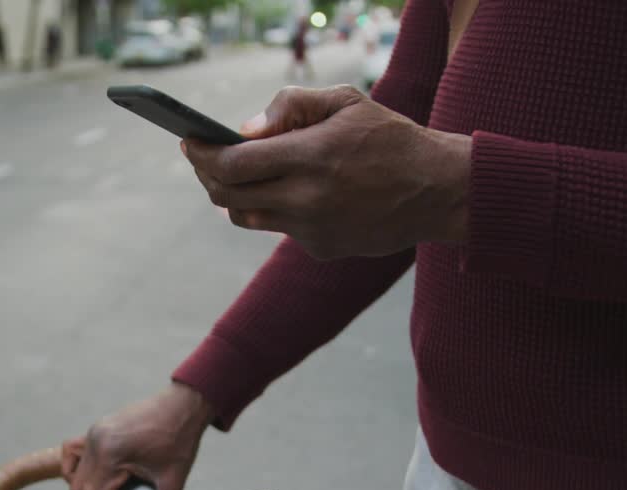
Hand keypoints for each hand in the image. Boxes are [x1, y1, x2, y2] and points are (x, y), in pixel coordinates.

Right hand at [61, 383, 214, 489]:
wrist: (182, 408)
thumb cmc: (179, 441)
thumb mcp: (170, 484)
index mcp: (111, 456)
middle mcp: (95, 443)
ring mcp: (92, 434)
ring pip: (72, 475)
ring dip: (89, 486)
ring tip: (115, 485)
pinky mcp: (94, 429)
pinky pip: (71, 453)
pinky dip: (77, 467)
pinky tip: (99, 472)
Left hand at [183, 85, 471, 259]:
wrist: (438, 191)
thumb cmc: (391, 137)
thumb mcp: (346, 102)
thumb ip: (291, 105)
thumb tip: (244, 130)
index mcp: (311, 156)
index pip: (232, 164)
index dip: (201, 155)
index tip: (188, 142)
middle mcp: (307, 198)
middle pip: (226, 196)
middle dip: (206, 176)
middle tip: (201, 158)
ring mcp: (312, 230)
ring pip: (246, 216)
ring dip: (234, 196)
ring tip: (239, 175)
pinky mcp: (321, 249)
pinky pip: (281, 228)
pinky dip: (279, 209)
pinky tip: (297, 192)